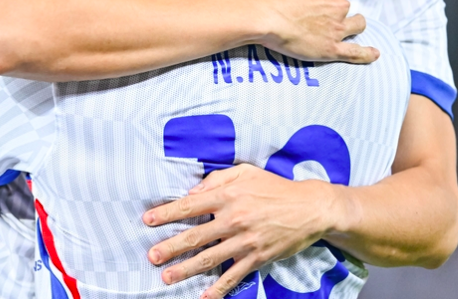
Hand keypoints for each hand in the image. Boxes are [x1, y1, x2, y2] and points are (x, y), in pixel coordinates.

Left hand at [142, 164, 337, 298]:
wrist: (309, 207)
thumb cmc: (275, 187)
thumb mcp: (246, 172)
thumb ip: (217, 179)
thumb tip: (193, 193)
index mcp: (229, 195)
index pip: (190, 205)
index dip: (166, 213)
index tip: (148, 220)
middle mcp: (233, 218)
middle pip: (195, 236)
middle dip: (170, 247)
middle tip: (151, 256)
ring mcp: (245, 241)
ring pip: (209, 258)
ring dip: (185, 269)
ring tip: (167, 277)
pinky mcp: (257, 258)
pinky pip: (233, 276)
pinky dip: (218, 288)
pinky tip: (204, 297)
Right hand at [257, 0, 378, 63]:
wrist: (269, 15)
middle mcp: (339, 3)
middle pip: (344, 5)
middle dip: (335, 10)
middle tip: (318, 16)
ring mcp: (337, 27)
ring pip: (357, 25)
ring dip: (354, 25)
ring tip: (347, 28)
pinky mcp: (332, 47)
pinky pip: (355, 52)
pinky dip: (366, 54)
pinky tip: (374, 53)